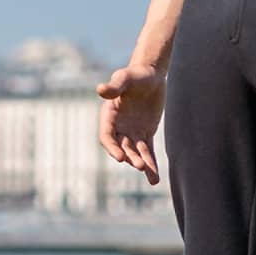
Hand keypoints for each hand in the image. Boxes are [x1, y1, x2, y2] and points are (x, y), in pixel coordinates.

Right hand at [97, 63, 165, 184]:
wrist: (151, 74)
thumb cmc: (136, 74)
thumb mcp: (125, 77)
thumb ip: (115, 86)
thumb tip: (100, 90)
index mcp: (109, 115)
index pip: (106, 136)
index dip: (112, 148)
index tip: (120, 158)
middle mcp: (118, 126)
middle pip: (121, 147)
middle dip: (129, 157)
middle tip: (140, 165)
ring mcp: (132, 131)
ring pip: (135, 152)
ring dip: (141, 163)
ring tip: (150, 174)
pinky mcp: (145, 134)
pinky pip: (147, 152)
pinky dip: (151, 165)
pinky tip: (155, 180)